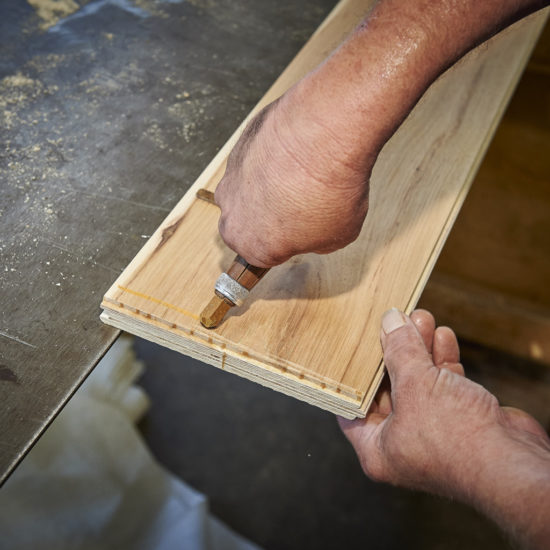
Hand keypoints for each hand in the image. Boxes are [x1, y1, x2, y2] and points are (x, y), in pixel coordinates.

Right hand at [215, 84, 375, 267]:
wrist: (321, 137)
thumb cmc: (328, 191)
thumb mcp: (337, 236)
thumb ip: (316, 241)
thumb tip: (314, 231)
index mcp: (253, 247)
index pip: (263, 254)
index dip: (284, 244)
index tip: (297, 236)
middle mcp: (233, 215)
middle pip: (247, 223)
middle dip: (269, 216)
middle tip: (300, 206)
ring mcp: (231, 179)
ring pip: (247, 189)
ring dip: (269, 186)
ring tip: (300, 176)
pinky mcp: (237, 147)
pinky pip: (253, 159)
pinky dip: (270, 159)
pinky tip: (295, 154)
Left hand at [338, 308, 549, 498]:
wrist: (514, 463)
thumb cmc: (456, 439)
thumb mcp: (415, 385)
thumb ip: (399, 351)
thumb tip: (390, 321)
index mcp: (377, 448)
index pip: (353, 406)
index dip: (354, 374)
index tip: (355, 346)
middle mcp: (401, 443)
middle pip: (388, 387)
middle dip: (395, 351)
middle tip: (396, 320)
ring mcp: (432, 432)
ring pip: (419, 382)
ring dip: (421, 349)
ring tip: (421, 318)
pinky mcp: (459, 422)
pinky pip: (443, 386)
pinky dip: (443, 361)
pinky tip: (443, 336)